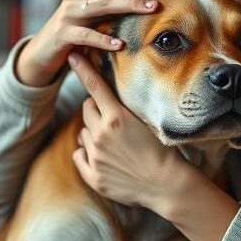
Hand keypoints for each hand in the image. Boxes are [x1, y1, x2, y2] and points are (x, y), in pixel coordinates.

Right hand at [15, 0, 174, 86]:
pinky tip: (120, 45)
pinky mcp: (62, 33)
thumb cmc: (77, 36)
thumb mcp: (98, 19)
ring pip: (102, 3)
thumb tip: (156, 7)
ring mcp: (69, 12)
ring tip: (150, 10)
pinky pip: (85, 35)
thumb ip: (118, 10)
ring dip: (128, 5)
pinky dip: (103, 39)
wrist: (42, 54)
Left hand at [68, 52, 184, 210]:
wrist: (167, 184)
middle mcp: (101, 135)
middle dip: (95, 110)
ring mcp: (96, 157)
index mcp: (116, 118)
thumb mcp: (146, 122)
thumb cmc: (162, 151)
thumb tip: (108, 98)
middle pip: (86, 110)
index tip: (73, 56)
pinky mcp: (94, 176)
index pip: (94, 86)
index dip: (83, 69)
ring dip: (92, 134)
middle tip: (112, 119)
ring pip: (82, 133)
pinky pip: (79, 155)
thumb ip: (124, 109)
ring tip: (114, 144)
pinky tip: (104, 159)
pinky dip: (86, 154)